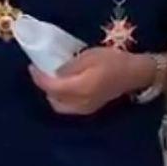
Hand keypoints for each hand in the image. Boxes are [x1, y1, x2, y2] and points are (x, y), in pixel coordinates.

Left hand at [29, 47, 153, 115]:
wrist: (134, 74)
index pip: (51, 87)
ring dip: (52, 94)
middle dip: (44, 87)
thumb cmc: (113, 60)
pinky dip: (62, 98)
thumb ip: (68, 67)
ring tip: (52, 78)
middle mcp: (81, 103)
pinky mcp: (90, 109)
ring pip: (60, 106)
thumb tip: (53, 72)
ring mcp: (86, 109)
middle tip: (42, 71)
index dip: (39, 78)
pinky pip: (69, 107)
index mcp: (80, 88)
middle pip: (53, 100)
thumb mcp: (88, 56)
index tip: (32, 67)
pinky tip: (64, 86)